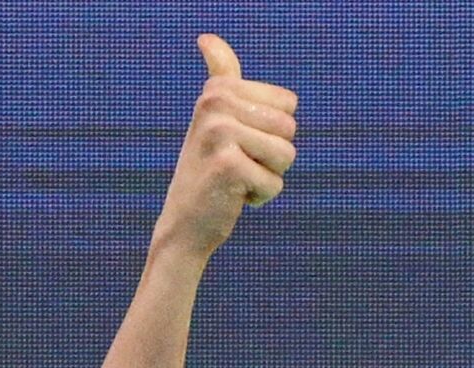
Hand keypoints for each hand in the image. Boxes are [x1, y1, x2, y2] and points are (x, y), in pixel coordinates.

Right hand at [155, 34, 298, 259]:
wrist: (184, 224)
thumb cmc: (207, 172)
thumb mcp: (213, 120)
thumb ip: (220, 78)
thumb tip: (207, 38)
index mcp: (219, 90)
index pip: (288, 105)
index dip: (272, 133)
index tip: (240, 145)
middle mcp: (216, 105)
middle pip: (289, 129)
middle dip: (273, 157)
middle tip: (240, 167)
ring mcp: (220, 134)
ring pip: (286, 155)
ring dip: (268, 177)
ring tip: (238, 181)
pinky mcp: (228, 166)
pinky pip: (275, 183)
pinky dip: (260, 198)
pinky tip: (234, 197)